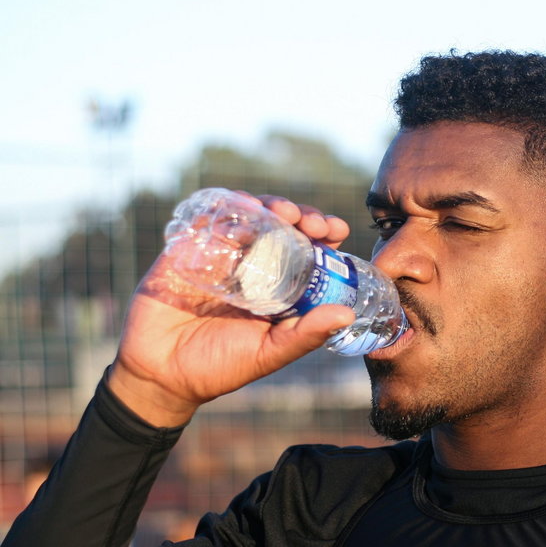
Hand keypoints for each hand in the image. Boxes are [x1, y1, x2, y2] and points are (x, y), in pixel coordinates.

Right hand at [108, 194, 354, 426]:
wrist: (160, 376)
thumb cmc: (219, 368)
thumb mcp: (269, 353)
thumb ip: (305, 335)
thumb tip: (348, 314)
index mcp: (277, 286)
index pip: (307, 249)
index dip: (323, 233)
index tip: (336, 230)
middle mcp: (251, 265)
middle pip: (281, 225)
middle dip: (301, 215)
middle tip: (311, 222)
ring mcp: (219, 255)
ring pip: (248, 215)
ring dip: (268, 206)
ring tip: (282, 213)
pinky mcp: (186, 250)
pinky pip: (206, 219)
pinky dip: (225, 207)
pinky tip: (241, 209)